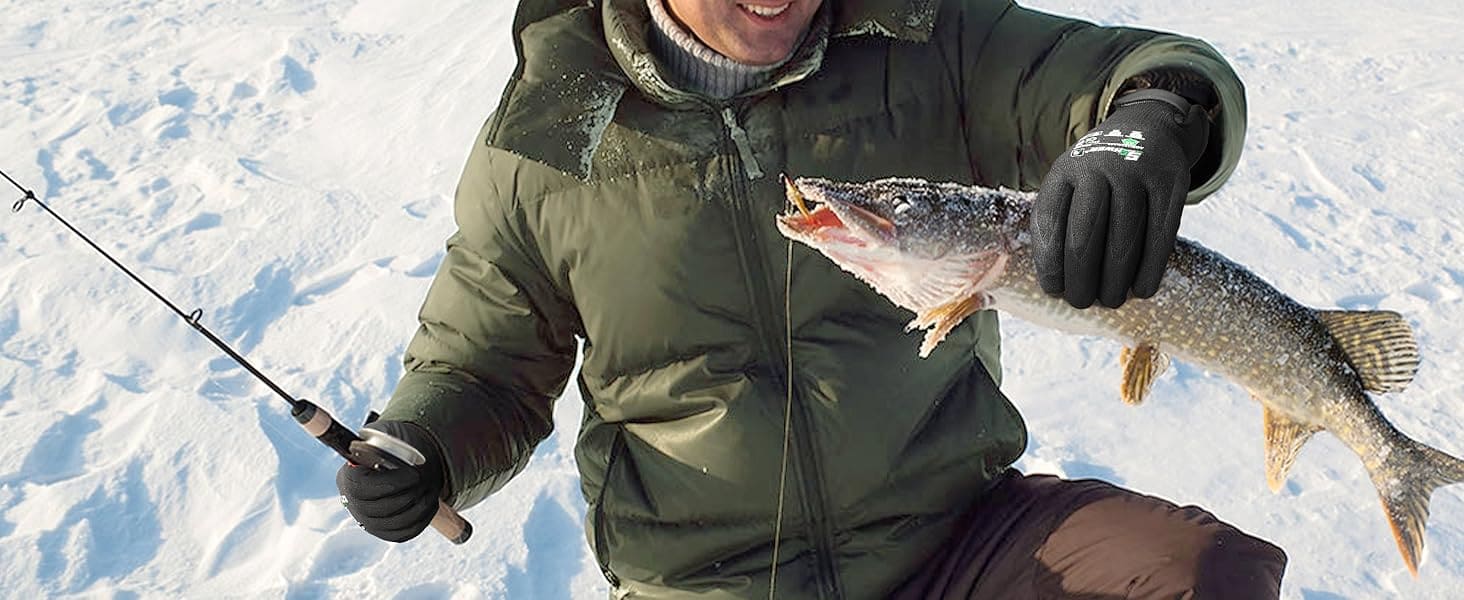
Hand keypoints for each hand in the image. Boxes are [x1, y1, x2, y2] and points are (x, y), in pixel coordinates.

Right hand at [336, 420, 446, 541]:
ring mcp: (367, 521)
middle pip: (380, 509)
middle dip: (409, 495)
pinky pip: (404, 533)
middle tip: (427, 482)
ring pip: (394, 523)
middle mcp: (352, 503)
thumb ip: (383, 436)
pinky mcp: (384, 532)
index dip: (391, 483)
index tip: (415, 474)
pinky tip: (430, 504)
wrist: (397, 468)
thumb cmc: (391, 450)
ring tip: (432, 491)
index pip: (363, 488)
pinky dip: (421, 520)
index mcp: (348, 478)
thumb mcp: (386, 437)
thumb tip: (386, 436)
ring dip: (419, 507)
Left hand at [1033, 89, 1209, 307]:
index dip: (1050, 261)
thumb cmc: (1099, 174)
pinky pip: (1160, 235)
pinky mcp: (1171, 183)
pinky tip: (1142, 290)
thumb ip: (1059, 220)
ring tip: (1110, 301)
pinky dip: (1151, 267)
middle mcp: (1098, 168)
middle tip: (1080, 302)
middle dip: (1081, 277)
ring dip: (1115, 280)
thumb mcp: (1071, 181)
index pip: (1050, 221)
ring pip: (1124, 239)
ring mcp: (1137, 173)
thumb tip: (1054, 284)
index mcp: (1066, 170)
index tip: (1053, 290)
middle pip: (1085, 235)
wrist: (1149, 128)